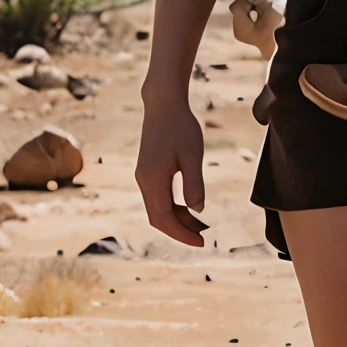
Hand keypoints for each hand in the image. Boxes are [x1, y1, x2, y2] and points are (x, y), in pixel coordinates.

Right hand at [135, 92, 207, 244]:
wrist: (163, 103)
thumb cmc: (180, 127)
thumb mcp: (193, 156)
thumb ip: (194, 185)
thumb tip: (197, 211)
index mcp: (152, 180)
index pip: (164, 219)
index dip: (181, 234)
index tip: (201, 242)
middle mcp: (144, 181)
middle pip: (158, 218)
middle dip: (179, 230)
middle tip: (203, 238)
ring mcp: (144, 176)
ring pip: (158, 208)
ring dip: (177, 219)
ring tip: (200, 225)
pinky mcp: (148, 170)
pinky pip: (159, 197)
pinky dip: (174, 206)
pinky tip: (190, 207)